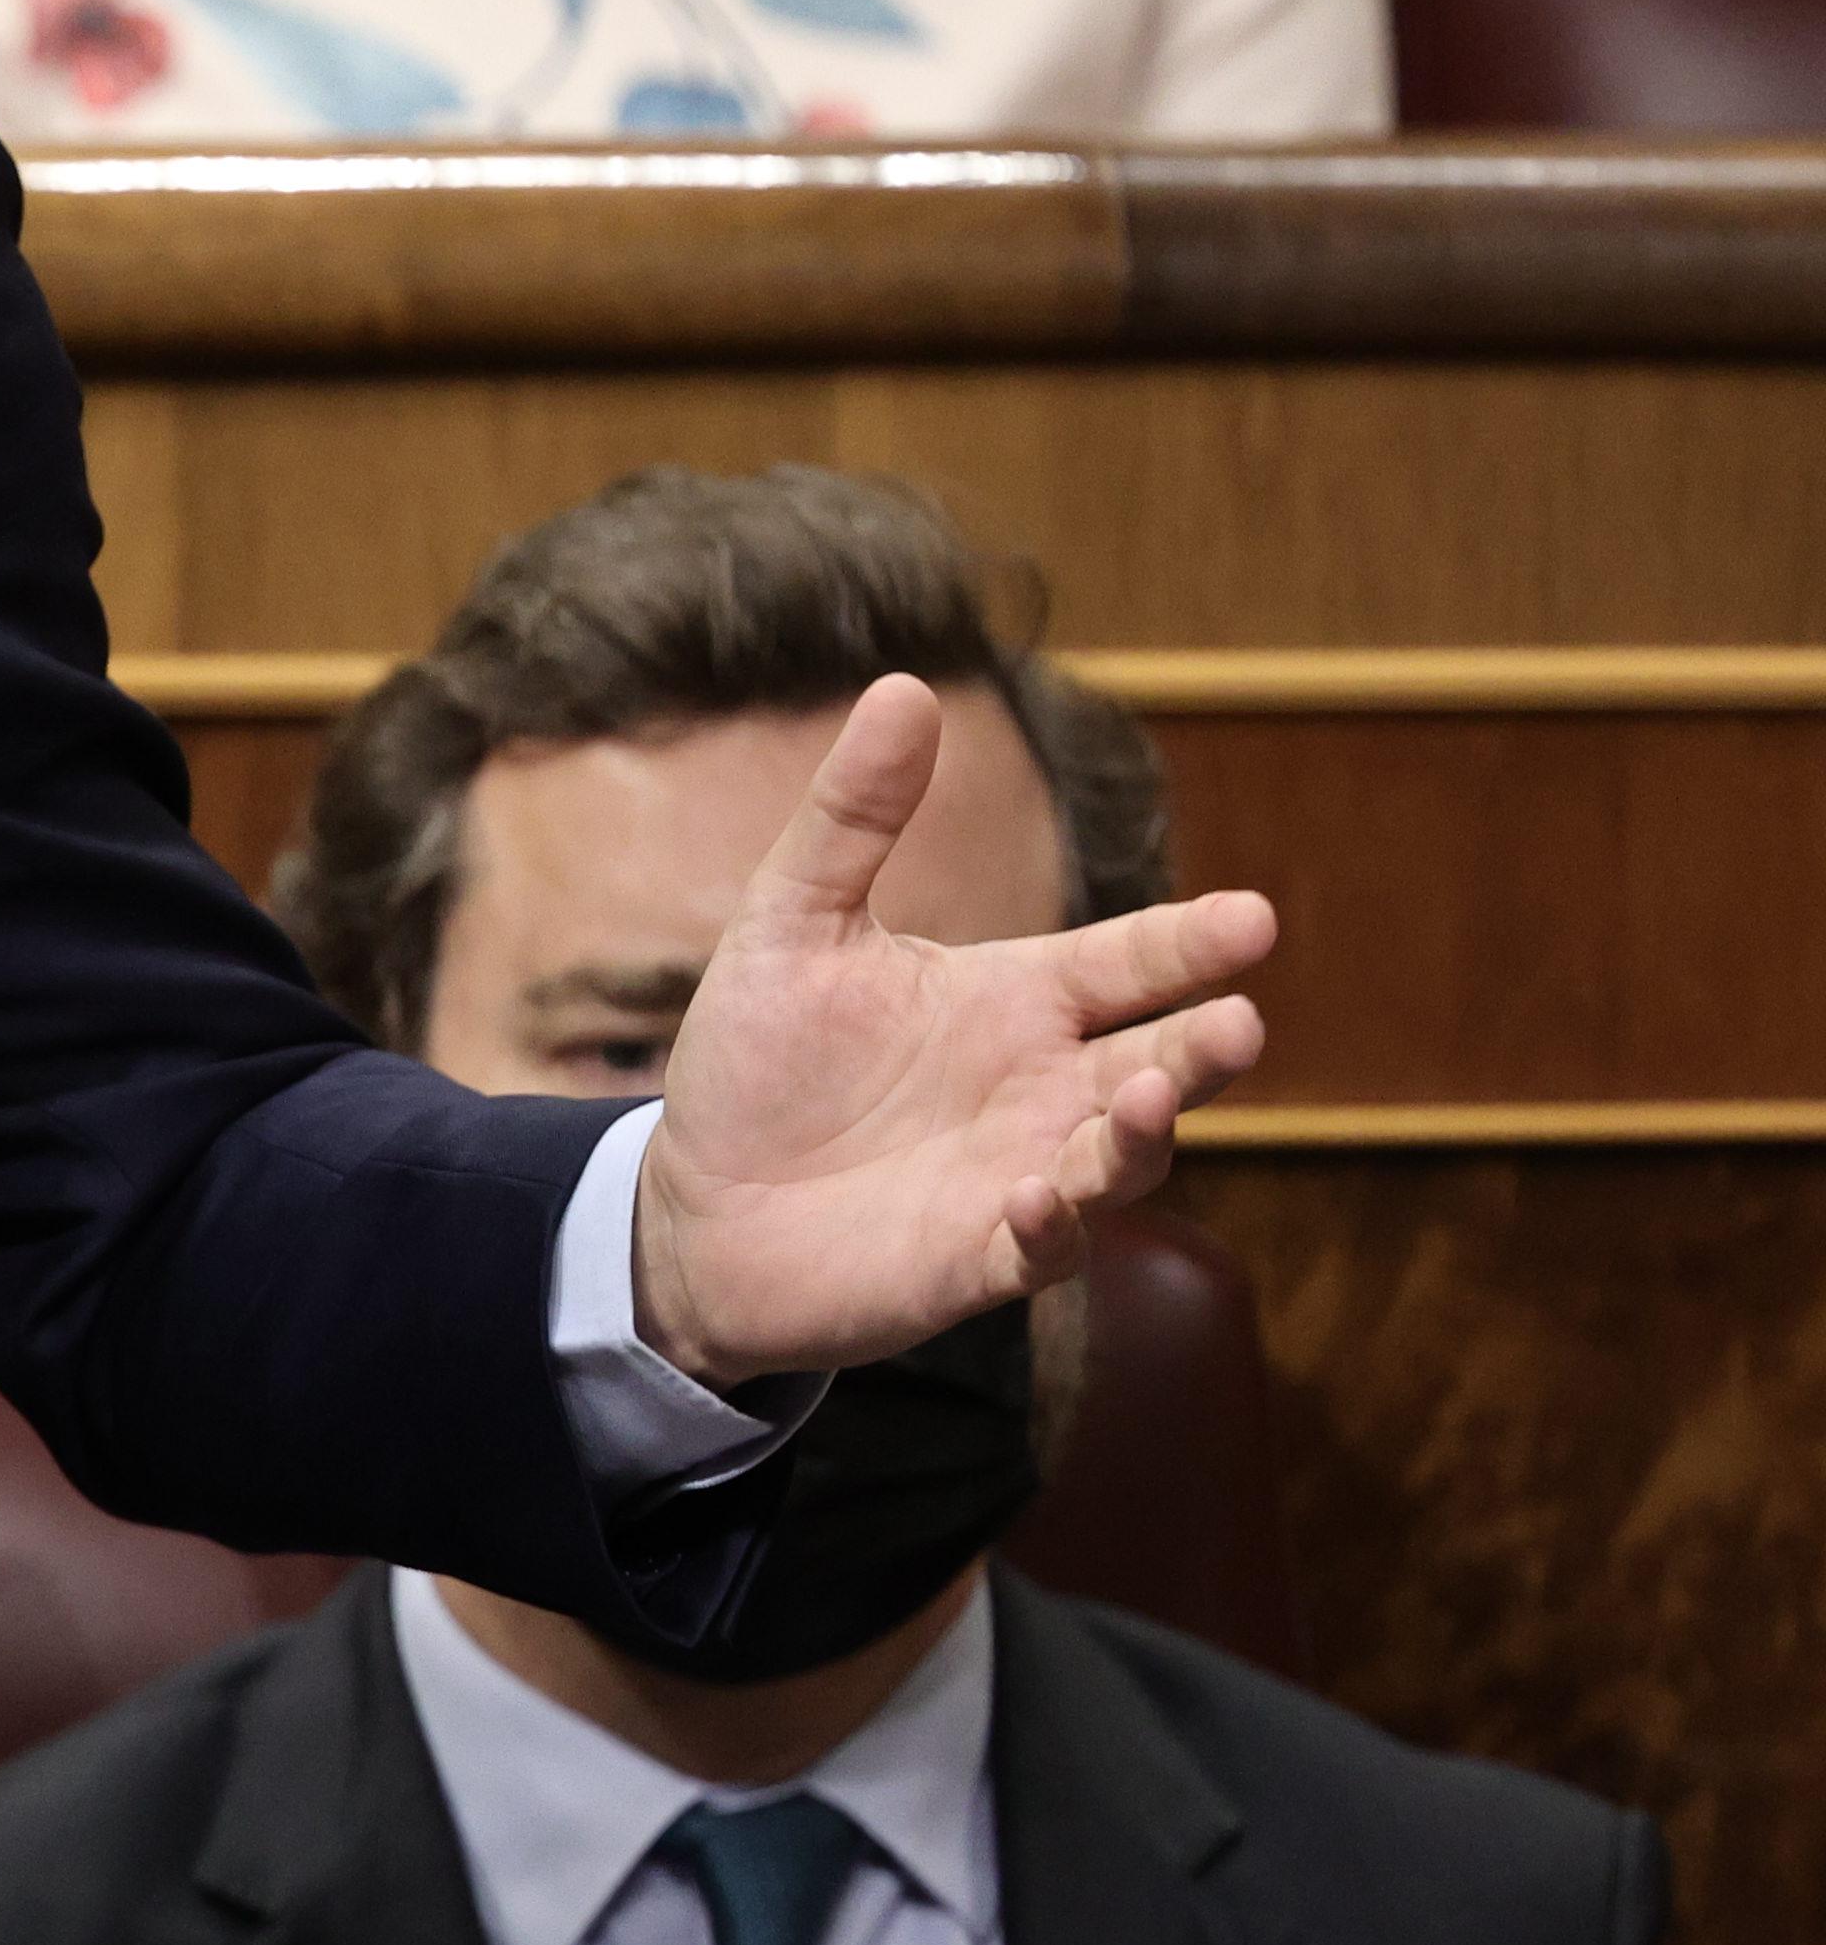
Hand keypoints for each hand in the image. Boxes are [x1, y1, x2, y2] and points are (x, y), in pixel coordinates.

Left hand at [635, 676, 1275, 1385]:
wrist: (692, 1205)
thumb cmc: (755, 1063)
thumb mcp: (791, 923)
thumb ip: (852, 817)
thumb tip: (905, 686)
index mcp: (1012, 1000)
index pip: (1126, 963)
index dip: (1188, 944)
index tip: (1253, 918)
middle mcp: (1039, 1086)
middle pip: (1158, 1062)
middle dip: (1206, 1047)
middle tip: (1242, 1020)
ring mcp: (1022, 1174)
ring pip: (1123, 1157)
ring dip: (1145, 1132)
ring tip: (1148, 1098)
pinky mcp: (981, 1258)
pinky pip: (1045, 1247)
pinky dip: (1052, 1221)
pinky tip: (1034, 1194)